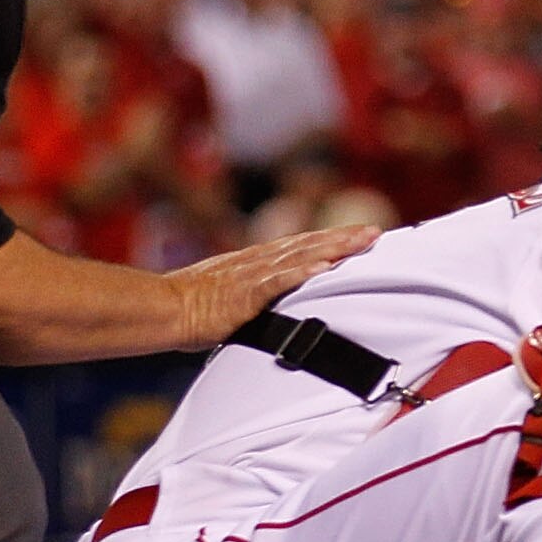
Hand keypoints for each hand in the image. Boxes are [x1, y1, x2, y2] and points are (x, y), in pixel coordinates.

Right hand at [167, 226, 379, 350]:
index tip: (362, 233)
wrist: (164, 309)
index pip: (303, 244)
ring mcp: (253, 276)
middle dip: (343, 238)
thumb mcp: (232, 293)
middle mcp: (259, 261)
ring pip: (300, 257)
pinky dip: (301, 273)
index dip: (333, 238)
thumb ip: (259, 292)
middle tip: (376, 232)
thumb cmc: (193, 306)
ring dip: (332, 249)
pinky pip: (277, 282)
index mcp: (257, 261)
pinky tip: (324, 268)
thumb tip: (281, 298)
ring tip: (361, 244)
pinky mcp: (245, 294)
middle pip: (309, 244)